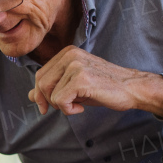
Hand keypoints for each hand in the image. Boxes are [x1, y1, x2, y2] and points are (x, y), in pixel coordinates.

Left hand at [30, 45, 162, 117]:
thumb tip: (30, 95)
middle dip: (47, 101)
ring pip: (50, 93)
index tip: (47, 107)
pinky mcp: (81, 79)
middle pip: (41, 83)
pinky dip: (68, 110)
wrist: (132, 88)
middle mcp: (70, 55)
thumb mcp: (74, 87)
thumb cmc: (104, 88)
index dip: (40, 94)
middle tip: (65, 107)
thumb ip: (53, 88)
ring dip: (61, 106)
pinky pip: (60, 100)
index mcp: (67, 53)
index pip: (40, 75)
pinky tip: (81, 108)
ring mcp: (75, 65)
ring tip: (78, 105)